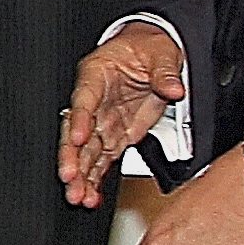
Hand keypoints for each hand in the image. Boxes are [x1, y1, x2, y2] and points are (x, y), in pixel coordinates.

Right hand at [59, 24, 186, 208]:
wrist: (154, 53)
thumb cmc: (146, 48)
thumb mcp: (160, 52)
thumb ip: (164, 72)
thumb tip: (174, 88)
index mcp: (96, 75)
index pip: (84, 100)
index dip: (80, 119)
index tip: (80, 138)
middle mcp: (94, 102)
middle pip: (76, 132)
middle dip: (72, 157)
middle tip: (70, 178)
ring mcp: (103, 121)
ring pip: (86, 152)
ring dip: (81, 175)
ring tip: (79, 196)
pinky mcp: (115, 135)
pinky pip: (102, 160)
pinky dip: (96, 179)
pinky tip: (91, 196)